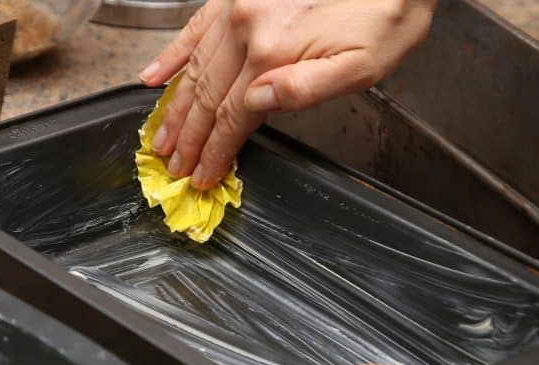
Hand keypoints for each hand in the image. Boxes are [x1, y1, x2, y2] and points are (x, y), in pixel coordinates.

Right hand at [139, 0, 437, 189]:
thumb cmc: (385, 17)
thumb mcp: (362, 65)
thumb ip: (307, 88)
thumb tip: (256, 106)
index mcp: (274, 53)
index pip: (233, 116)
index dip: (214, 151)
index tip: (200, 175)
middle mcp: (246, 27)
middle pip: (207, 96)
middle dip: (188, 138)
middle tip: (172, 166)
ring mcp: (237, 7)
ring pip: (194, 67)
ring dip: (174, 108)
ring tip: (160, 137)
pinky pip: (194, 29)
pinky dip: (172, 55)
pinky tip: (153, 76)